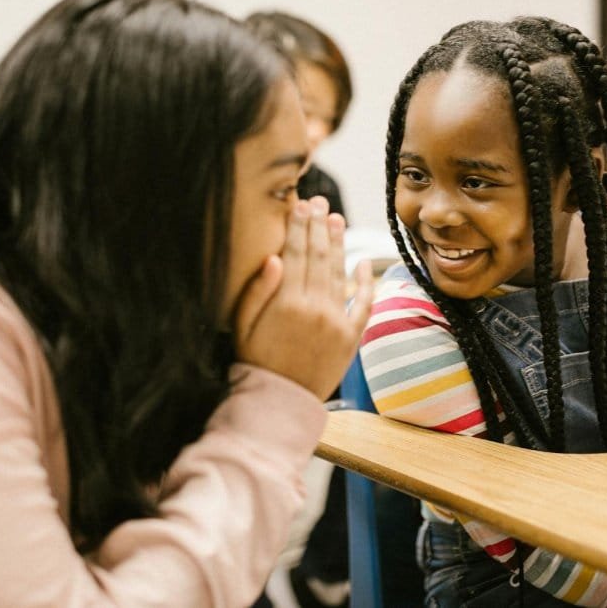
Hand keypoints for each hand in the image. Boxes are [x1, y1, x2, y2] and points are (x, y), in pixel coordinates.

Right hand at [235, 197, 373, 400]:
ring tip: (336, 220)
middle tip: (320, 203)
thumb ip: (257, 291)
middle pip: (319, 257)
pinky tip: (363, 261)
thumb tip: (275, 257)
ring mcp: (337, 323)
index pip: (296, 254)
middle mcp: (315, 308)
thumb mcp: (241, 327)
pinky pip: (364, 304)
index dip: (299, 227)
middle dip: (319, 227)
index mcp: (286, 303)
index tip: (301, 205)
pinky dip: (364, 281)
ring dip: (339, 244)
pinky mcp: (351, 338)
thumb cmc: (253, 363)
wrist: (279, 403)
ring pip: (340, 273)